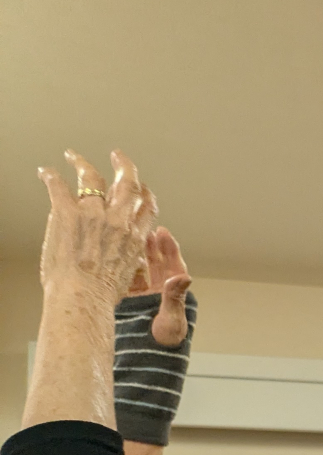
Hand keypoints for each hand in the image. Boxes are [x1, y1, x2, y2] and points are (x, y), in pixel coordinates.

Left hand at [38, 150, 158, 301]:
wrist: (83, 298)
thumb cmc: (101, 295)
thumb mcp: (128, 276)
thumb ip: (129, 258)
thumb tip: (128, 256)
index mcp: (133, 236)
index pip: (146, 207)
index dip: (145, 194)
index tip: (141, 187)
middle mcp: (117, 220)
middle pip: (126, 183)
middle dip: (123, 166)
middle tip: (118, 157)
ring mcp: (91, 214)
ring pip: (91, 177)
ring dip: (82, 163)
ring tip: (74, 156)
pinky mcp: (65, 212)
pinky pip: (57, 185)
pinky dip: (50, 175)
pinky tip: (46, 172)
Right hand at [126, 227, 193, 345]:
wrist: (149, 361)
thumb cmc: (165, 342)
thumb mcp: (172, 318)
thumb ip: (174, 297)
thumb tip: (184, 276)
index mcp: (175, 294)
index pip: (174, 265)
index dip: (169, 247)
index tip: (162, 231)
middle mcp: (161, 293)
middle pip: (157, 263)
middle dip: (151, 246)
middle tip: (142, 228)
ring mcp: (145, 296)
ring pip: (141, 269)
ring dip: (135, 254)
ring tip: (126, 237)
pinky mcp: (130, 302)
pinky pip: (126, 279)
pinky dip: (122, 267)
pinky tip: (115, 255)